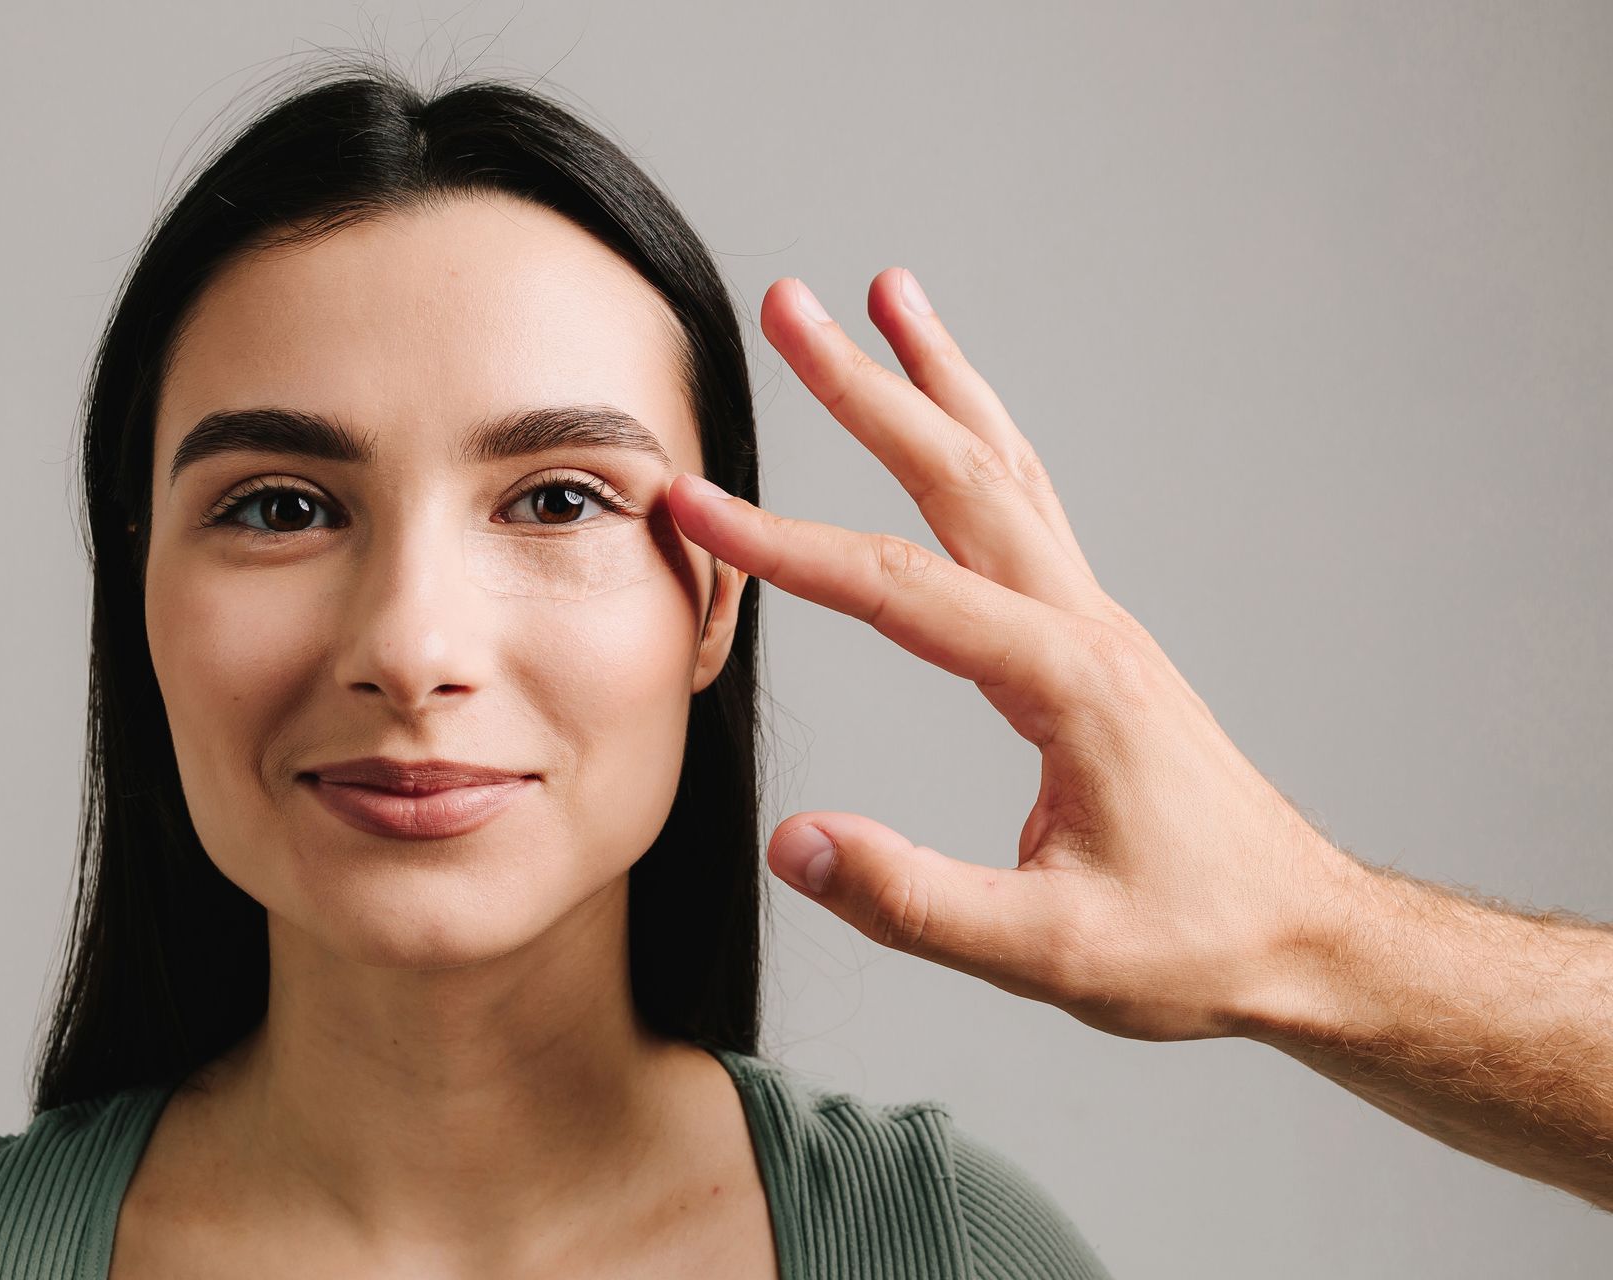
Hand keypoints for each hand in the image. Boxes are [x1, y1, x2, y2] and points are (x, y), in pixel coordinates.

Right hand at [666, 267, 1367, 1042]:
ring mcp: (1094, 624)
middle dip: (865, 385)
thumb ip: (915, 901)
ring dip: (937, 380)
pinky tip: (955, 423)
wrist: (1306, 935)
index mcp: (1066, 682)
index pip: (896, 588)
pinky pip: (1027, 510)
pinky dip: (979, 442)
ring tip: (887, 295)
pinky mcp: (1094, 642)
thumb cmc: (1196, 941)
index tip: (695, 507)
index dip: (783, 546)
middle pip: (957, 475)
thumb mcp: (1052, 951)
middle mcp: (1082, 627)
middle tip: (792, 306)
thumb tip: (796, 844)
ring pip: (1002, 469)